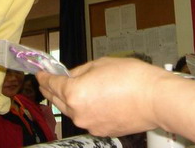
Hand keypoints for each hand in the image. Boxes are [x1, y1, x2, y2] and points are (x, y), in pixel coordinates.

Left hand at [37, 57, 194, 145]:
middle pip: (57, 100)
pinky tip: (94, 99)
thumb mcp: (101, 63)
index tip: (39, 73)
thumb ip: (81, 71)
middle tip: (48, 80)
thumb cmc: (132, 77)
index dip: (43, 77)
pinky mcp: (101, 131)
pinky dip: (86, 109)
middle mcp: (77, 112)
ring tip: (74, 88)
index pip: (51, 84)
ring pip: (72, 111)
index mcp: (74, 93)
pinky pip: (87, 118)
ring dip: (69, 100)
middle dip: (52, 89)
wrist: (155, 99)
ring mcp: (89, 124)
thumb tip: (72, 76)